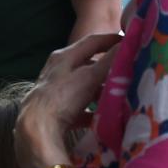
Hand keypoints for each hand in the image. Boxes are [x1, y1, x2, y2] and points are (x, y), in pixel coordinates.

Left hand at [15, 33, 121, 167]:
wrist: (36, 128)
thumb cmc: (63, 96)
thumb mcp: (90, 76)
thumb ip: (110, 60)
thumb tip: (129, 43)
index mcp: (63, 57)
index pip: (91, 41)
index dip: (112, 40)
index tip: (131, 41)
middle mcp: (56, 71)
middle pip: (87, 65)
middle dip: (107, 67)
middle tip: (128, 69)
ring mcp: (54, 91)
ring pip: (82, 87)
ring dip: (100, 90)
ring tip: (119, 95)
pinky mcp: (54, 111)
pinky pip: (77, 108)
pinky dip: (91, 111)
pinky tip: (102, 118)